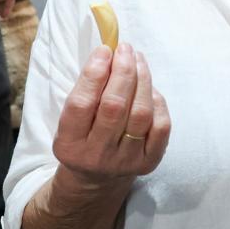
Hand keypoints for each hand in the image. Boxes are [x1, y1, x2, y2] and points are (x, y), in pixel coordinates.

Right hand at [53, 43, 169, 184]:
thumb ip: (86, 90)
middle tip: (125, 49)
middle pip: (114, 106)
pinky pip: (160, 125)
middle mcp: (96, 155)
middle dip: (123, 71)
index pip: (81, 104)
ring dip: (142, 79)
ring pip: (140, 113)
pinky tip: (148, 88)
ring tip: (138, 60)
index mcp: (69, 144)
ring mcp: (125, 161)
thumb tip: (110, 51)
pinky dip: (156, 101)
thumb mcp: (71, 119)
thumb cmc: (84, 136)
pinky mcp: (149, 163)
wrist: (97, 178)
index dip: (94, 73)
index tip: (104, 49)